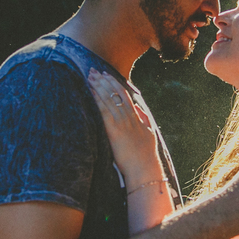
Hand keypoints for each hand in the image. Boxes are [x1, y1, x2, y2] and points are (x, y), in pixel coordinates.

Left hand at [87, 69, 164, 184]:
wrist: (144, 167)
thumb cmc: (146, 154)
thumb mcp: (149, 133)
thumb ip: (144, 119)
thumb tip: (139, 108)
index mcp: (136, 116)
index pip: (124, 94)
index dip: (114, 82)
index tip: (106, 74)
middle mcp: (128, 116)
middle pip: (114, 93)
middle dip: (103, 80)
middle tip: (93, 71)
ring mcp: (121, 123)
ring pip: (108, 99)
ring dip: (98, 86)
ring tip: (89, 76)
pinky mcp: (114, 131)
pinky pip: (103, 111)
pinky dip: (97, 99)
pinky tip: (90, 91)